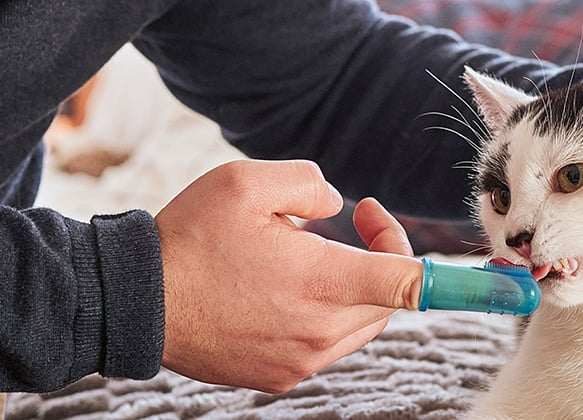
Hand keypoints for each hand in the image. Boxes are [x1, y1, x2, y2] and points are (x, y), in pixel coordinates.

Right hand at [155, 160, 422, 392]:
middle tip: (356, 220)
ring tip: (317, 254)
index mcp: (322, 284)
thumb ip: (310, 182)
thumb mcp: (248, 182)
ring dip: (357, 289)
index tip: (395, 228)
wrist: (134, 300)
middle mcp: (319, 331)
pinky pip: (327, 344)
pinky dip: (327, 315)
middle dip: (382, 258)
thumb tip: (338, 205)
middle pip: (388, 301)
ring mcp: (300, 360)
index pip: (409, 284)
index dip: (428, 261)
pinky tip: (291, 288)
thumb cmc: (190, 238)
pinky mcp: (280, 376)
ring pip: (361, 326)